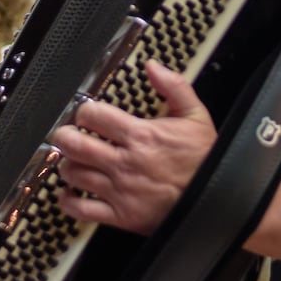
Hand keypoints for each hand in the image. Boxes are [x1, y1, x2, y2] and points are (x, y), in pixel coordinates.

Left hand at [55, 59, 216, 234]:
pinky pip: (82, 210)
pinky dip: (68, 201)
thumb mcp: (196, 115)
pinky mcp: (120, 214)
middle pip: (75, 144)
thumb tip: (153, 66)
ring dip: (67, 165)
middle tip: (65, 133)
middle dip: (64, 135)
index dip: (83, 111)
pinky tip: (69, 194)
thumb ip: (174, 86)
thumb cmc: (204, 160)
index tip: (85, 113)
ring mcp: (120, 190)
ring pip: (74, 174)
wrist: (216, 200)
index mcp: (140, 135)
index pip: (94, 116)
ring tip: (71, 160)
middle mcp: (125, 162)